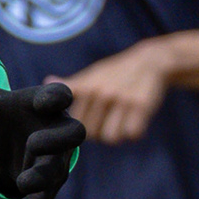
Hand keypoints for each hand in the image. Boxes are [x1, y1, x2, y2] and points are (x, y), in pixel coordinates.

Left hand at [0, 64, 88, 198]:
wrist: (13, 145)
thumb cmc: (6, 116)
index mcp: (46, 104)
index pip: (61, 95)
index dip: (56, 97)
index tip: (42, 103)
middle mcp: (57, 132)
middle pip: (74, 134)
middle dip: (57, 140)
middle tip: (34, 143)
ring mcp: (56, 161)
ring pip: (58, 171)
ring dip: (42, 177)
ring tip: (22, 183)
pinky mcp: (48, 186)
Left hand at [50, 40, 174, 143]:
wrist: (150, 60)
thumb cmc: (116, 72)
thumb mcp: (93, 75)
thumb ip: (72, 84)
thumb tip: (48, 80)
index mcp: (86, 87)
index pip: (77, 124)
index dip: (86, 126)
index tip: (96, 118)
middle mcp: (101, 93)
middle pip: (93, 135)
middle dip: (102, 132)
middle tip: (112, 119)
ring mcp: (121, 99)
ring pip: (112, 138)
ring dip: (119, 134)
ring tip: (124, 120)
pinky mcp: (142, 105)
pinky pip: (133, 134)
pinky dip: (135, 132)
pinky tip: (137, 120)